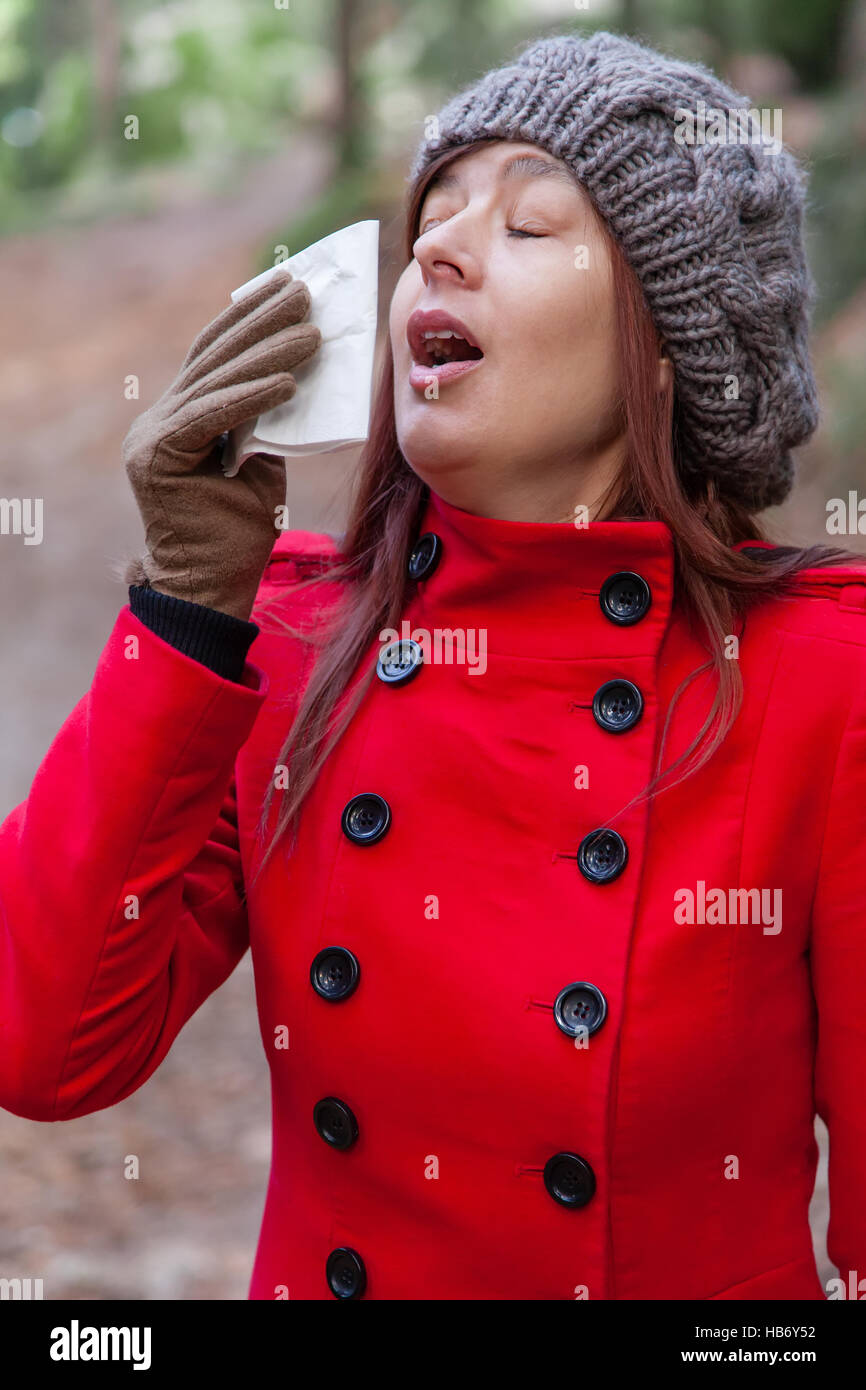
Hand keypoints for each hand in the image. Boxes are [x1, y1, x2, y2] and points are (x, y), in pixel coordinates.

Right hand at [122, 271, 320, 620]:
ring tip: (313, 332)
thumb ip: (265, 420)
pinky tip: (288, 382)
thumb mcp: (261, 462)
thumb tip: (295, 376)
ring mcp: (152, 436)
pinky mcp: (159, 458)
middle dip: (263, 321)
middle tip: (307, 290)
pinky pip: (212, 417)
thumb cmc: (239, 530)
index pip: (215, 354)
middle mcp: (158, 418)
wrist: (212, 586)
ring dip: (269, 353)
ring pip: (217, 380)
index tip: (288, 284)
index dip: (250, 317)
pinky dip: (252, 397)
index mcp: (179, 415)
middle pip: (215, 356)